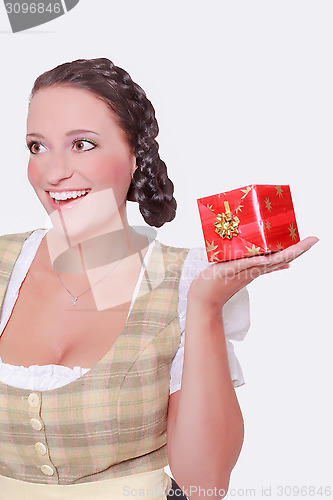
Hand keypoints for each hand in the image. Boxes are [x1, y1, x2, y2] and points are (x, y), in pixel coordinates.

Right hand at [187, 237, 318, 308]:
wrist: (203, 301)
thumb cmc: (212, 286)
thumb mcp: (228, 271)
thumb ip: (246, 264)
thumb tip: (268, 260)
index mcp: (255, 267)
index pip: (283, 256)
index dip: (299, 247)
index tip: (314, 239)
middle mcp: (256, 269)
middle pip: (283, 257)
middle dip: (299, 248)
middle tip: (313, 238)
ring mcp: (250, 271)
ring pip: (275, 260)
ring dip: (288, 251)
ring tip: (297, 243)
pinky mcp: (242, 271)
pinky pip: (262, 264)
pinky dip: (274, 260)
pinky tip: (279, 259)